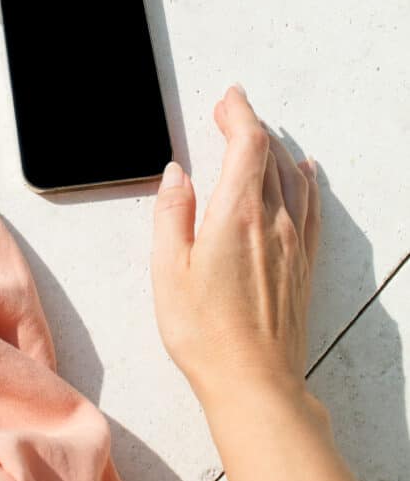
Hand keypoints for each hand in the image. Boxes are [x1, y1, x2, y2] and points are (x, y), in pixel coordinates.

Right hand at [151, 85, 320, 411]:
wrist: (254, 382)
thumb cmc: (206, 332)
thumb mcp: (168, 269)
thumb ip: (172, 212)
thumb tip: (177, 174)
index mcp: (236, 215)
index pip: (246, 144)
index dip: (238, 113)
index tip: (228, 98)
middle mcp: (272, 221)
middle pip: (269, 154)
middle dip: (249, 125)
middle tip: (229, 112)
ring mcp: (292, 241)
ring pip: (291, 176)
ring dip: (273, 148)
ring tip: (256, 135)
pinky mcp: (302, 263)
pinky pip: (311, 206)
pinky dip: (306, 179)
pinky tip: (304, 171)